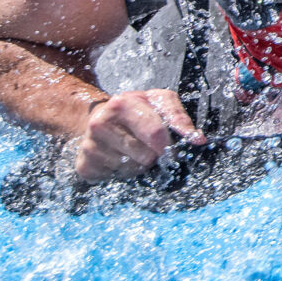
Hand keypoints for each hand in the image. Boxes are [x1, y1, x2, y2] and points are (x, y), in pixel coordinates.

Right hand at [68, 87, 203, 181]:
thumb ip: (178, 117)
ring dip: (138, 165)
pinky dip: (122, 172)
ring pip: (131, 169)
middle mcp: (101, 123)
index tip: (172, 150)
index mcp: (122, 104)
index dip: (169, 146)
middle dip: (153, 155)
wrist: (96, 120)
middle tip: (148, 147)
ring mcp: (90, 146)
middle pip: (145, 156)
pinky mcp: (84, 166)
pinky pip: (116, 179)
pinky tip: (117, 158)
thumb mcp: (156, 102)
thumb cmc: (133, 111)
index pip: (155, 132)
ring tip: (131, 150)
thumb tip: (198, 139)